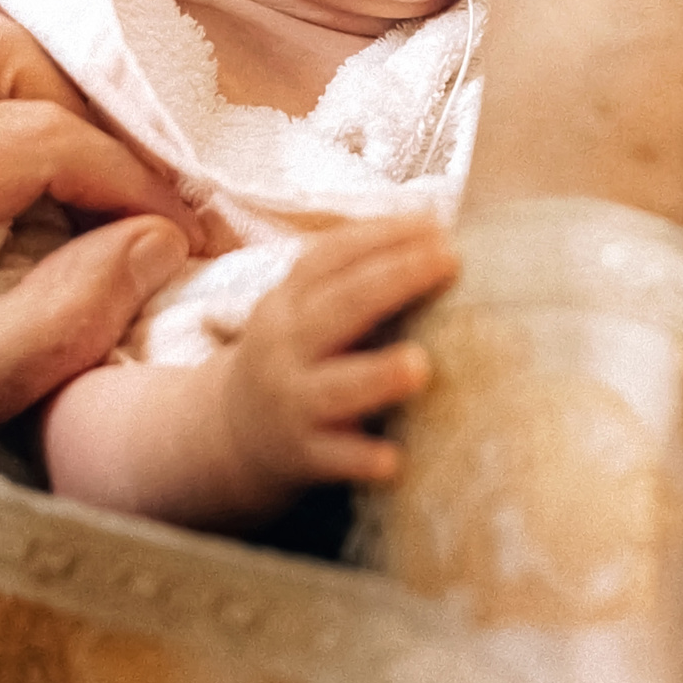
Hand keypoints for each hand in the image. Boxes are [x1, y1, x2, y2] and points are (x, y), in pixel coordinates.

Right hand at [219, 219, 456, 505]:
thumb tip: (435, 222)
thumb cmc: (299, 356)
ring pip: (334, 387)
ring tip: (420, 365)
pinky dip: (362, 459)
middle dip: (396, 279)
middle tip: (449, 260)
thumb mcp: (307, 309)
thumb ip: (358, 275)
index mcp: (290, 300)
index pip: (331, 257)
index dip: (382, 236)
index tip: (436, 224)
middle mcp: (286, 345)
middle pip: (340, 307)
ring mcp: (292, 401)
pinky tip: (396, 460)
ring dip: (377, 375)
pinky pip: (335, 457)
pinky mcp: (303, 455)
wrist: (233, 434)